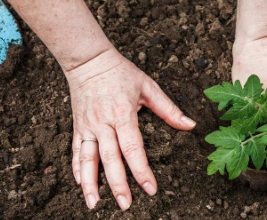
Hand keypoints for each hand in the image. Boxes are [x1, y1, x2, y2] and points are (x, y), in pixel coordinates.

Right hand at [65, 49, 195, 210]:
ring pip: (87, 159)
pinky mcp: (78, 126)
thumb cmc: (121, 72)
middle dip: (117, 184)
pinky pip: (76, 151)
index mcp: (123, 114)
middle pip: (110, 159)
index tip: (150, 188)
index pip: (133, 148)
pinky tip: (81, 185)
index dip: (142, 170)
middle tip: (126, 205)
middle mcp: (103, 123)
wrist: (89, 61)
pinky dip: (77, 169)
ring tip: (94, 204)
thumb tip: (190, 125)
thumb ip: (168, 109)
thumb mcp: (148, 86)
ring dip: (90, 183)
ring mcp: (88, 126)